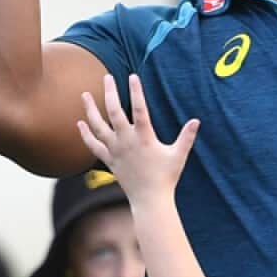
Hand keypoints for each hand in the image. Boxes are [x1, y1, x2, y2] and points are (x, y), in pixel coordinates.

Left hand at [77, 75, 200, 205]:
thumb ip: (187, 137)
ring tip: (84, 95)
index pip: (139, 108)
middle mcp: (126, 141)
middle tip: (107, 77)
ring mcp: (115, 150)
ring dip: (90, 110)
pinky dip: (85, 134)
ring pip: (98, 126)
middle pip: (114, 112)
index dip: (136, 91)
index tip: (133, 76)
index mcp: (144, 137)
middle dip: (110, 92)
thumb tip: (196, 121)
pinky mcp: (109, 160)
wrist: (149, 200)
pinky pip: (94, 145)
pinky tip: (80, 124)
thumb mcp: (179, 155)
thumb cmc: (166, 177)